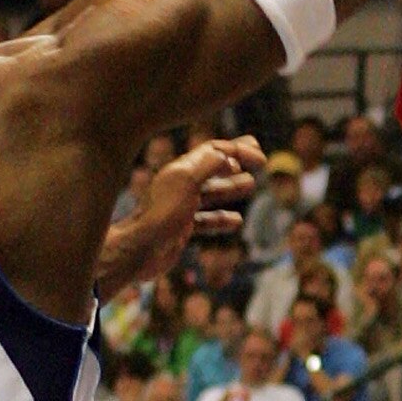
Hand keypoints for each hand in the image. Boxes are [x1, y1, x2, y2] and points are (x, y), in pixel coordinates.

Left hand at [97, 138, 257, 294]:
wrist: (141, 250)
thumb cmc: (163, 215)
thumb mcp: (187, 182)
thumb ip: (208, 165)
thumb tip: (229, 157)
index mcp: (181, 169)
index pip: (213, 151)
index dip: (237, 150)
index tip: (260, 158)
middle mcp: (180, 185)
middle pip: (213, 168)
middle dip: (236, 164)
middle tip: (260, 162)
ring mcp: (181, 207)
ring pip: (211, 193)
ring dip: (232, 187)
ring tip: (251, 185)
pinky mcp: (182, 228)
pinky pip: (206, 219)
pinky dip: (221, 218)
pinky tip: (237, 221)